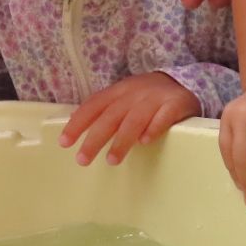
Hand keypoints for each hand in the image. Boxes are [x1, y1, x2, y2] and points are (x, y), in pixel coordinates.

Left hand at [58, 72, 200, 165]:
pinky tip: (145, 142)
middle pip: (111, 116)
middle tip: (83, 160)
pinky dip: (154, 128)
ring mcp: (155, 98)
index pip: (93, 105)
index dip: (78, 123)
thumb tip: (75, 126)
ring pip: (135, 119)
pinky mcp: (176, 104)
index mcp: (118, 91)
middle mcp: (134, 93)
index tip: (65, 143)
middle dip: (95, 138)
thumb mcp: (123, 98)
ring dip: (122, 140)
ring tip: (112, 160)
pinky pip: (164, 116)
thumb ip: (103, 110)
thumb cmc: (145, 98)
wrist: (181, 84)